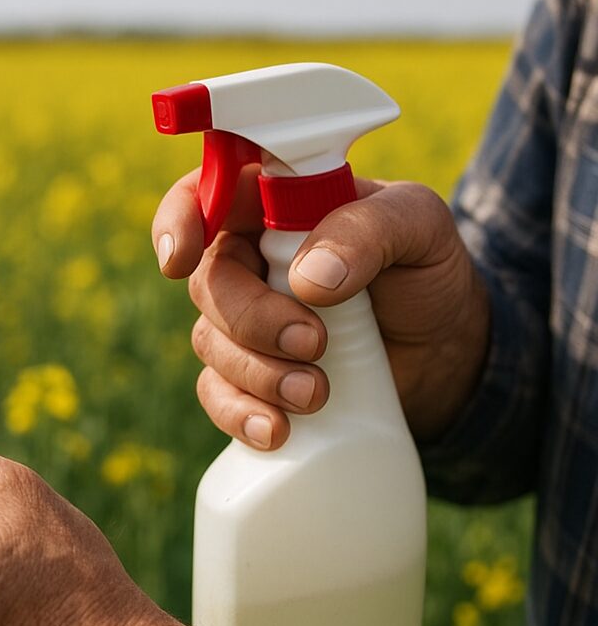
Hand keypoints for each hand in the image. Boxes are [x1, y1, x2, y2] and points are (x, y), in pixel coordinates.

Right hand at [152, 166, 490, 448]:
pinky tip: (276, 430)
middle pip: (208, 283)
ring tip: (316, 393)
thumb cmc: (425, 272)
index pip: (205, 194)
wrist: (447, 353)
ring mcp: (246, 323)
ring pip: (209, 343)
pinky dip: (240, 414)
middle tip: (313, 342)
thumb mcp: (420, 227)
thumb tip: (309, 278)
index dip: (179, 220)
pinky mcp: (252, 377)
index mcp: (274, 205)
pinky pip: (218, 396)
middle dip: (250, 319)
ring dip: (256, 373)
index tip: (181, 259)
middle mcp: (249, 260)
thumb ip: (370, 231)